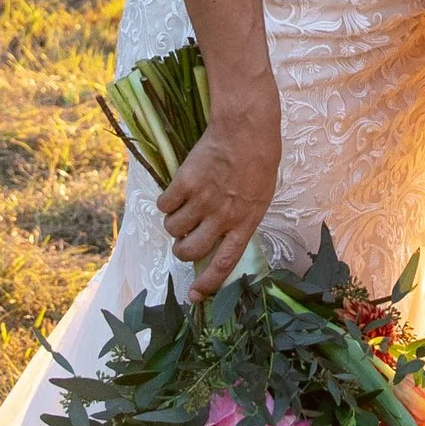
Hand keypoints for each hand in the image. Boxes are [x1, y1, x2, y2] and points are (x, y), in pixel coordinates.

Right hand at [160, 81, 281, 296]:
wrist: (246, 129)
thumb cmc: (259, 160)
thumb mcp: (259, 197)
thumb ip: (240, 219)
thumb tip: (220, 237)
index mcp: (245, 223)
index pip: (225, 263)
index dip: (208, 284)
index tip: (194, 296)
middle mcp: (223, 217)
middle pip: (191, 250)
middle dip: (182, 251)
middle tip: (182, 240)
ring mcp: (203, 200)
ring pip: (174, 229)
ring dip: (173, 225)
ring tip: (180, 211)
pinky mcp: (185, 183)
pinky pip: (164, 205)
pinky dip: (165, 203)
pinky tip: (174, 193)